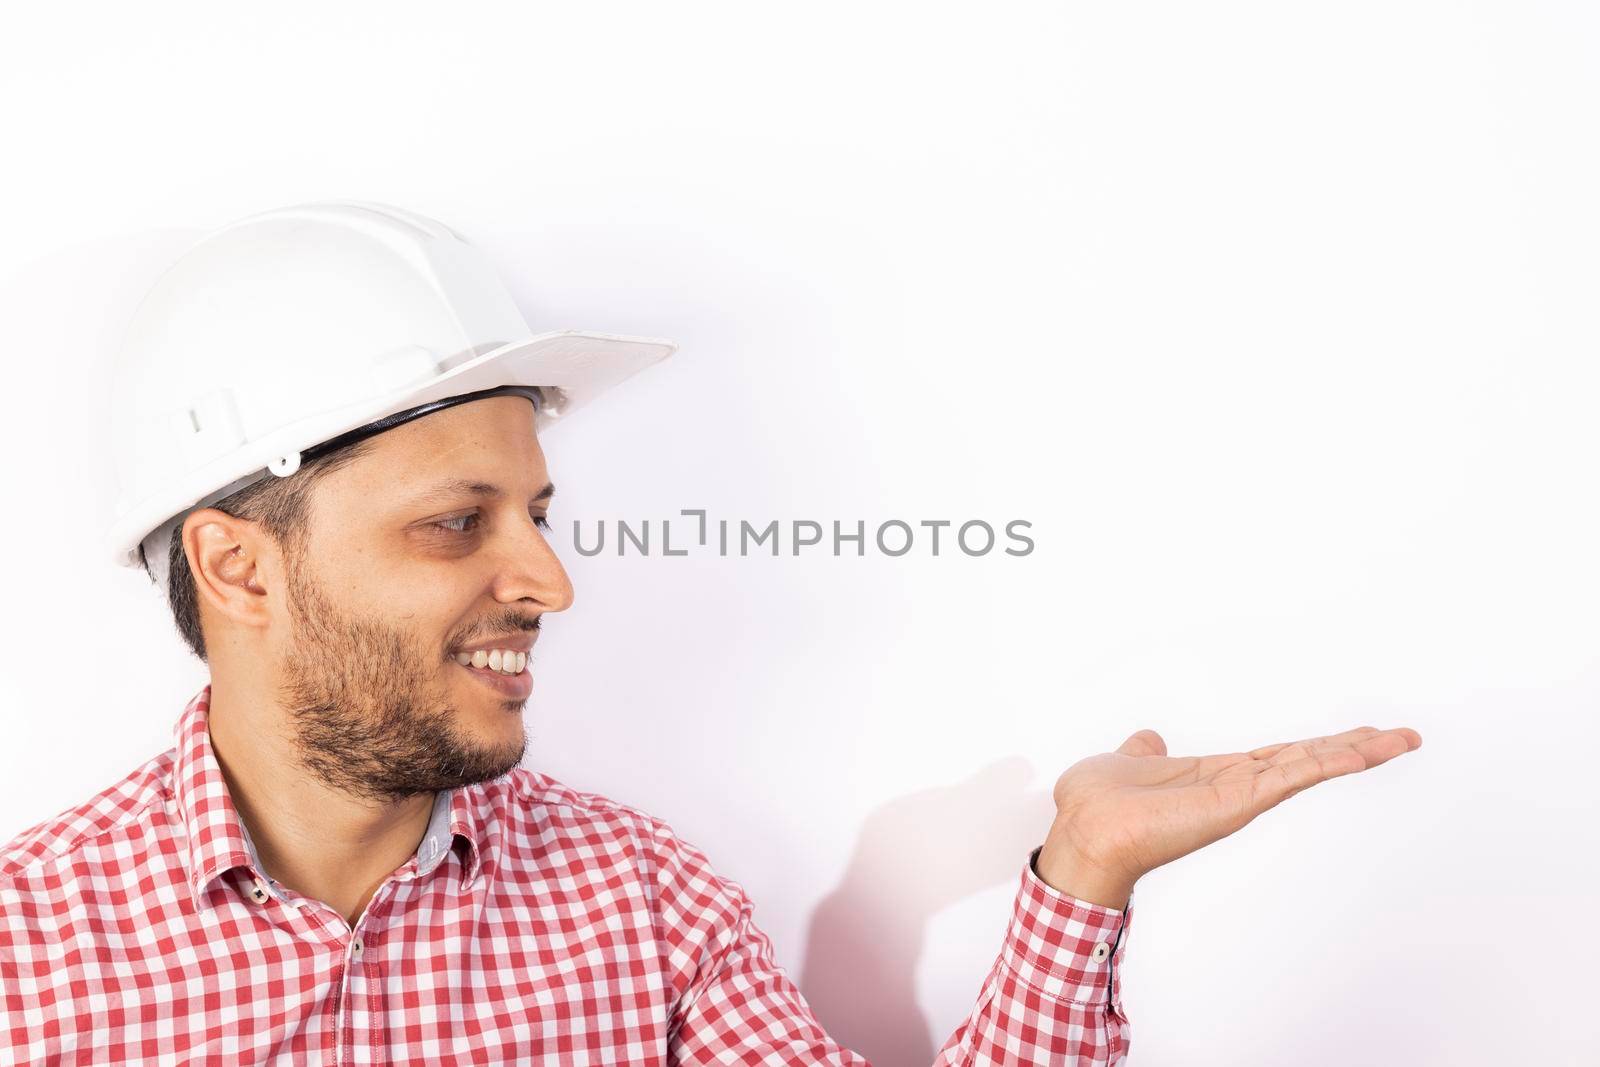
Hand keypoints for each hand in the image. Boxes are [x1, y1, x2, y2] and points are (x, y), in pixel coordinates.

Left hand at [1035, 725, 1422, 908]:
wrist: (1083, 832)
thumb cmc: (1097, 805)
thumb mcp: (1125, 762)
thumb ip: (1144, 752)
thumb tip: (1148, 740)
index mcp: (1215, 776)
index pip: (1279, 756)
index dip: (1317, 745)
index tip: (1357, 736)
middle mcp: (1235, 787)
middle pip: (1307, 760)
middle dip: (1355, 748)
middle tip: (1404, 736)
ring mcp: (1240, 797)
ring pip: (1308, 766)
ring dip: (1356, 752)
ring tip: (1402, 739)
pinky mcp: (1236, 803)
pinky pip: (1289, 777)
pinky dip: (1324, 763)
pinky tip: (1360, 751)